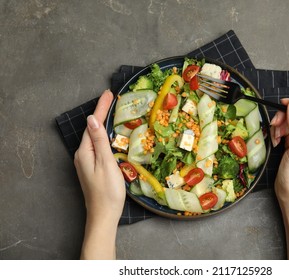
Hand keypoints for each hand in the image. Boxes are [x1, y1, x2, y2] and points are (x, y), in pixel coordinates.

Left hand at [74, 90, 124, 258]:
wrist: (104, 215)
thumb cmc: (108, 191)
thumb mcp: (105, 163)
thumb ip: (99, 141)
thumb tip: (92, 119)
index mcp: (85, 152)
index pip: (93, 125)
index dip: (101, 108)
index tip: (108, 93)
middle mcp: (83, 155)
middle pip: (92, 129)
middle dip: (101, 113)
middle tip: (111, 98)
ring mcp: (87, 162)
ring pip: (95, 137)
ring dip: (102, 123)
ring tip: (111, 111)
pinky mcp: (93, 168)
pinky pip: (97, 146)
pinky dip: (104, 135)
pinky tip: (110, 134)